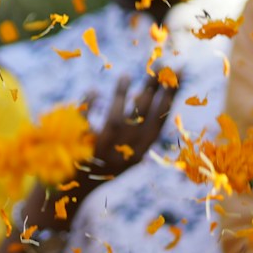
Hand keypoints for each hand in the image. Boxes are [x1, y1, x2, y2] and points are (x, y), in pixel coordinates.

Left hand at [77, 71, 176, 193]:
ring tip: (126, 75)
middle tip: (160, 63)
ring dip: (122, 95)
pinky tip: (94, 90)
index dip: (171, 95)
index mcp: (140, 152)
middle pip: (142, 116)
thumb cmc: (104, 163)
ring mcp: (102, 153)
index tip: (178, 72)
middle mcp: (124, 153)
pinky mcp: (79, 149)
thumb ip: (138, 127)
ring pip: (116, 120)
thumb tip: (145, 92)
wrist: (73, 188)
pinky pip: (85, 122)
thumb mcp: (128, 149)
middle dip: (153, 88)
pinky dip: (90, 104)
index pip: (160, 120)